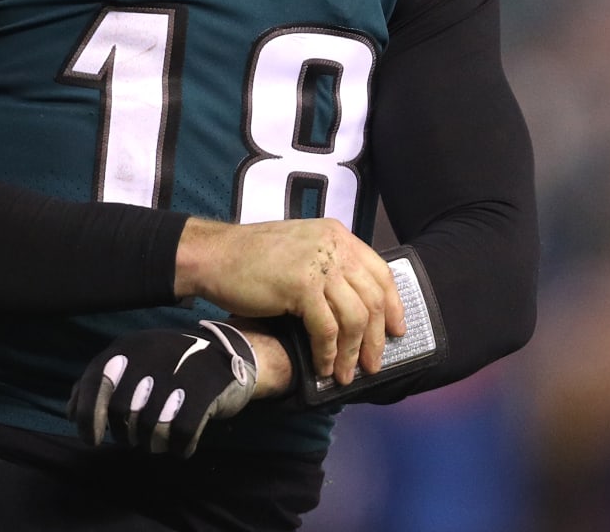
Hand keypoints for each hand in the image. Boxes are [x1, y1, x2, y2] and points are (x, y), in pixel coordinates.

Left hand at [68, 320, 257, 457]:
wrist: (230, 352)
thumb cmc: (170, 366)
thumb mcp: (132, 363)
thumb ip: (100, 383)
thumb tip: (70, 412)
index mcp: (127, 347)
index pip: (94, 383)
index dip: (87, 417)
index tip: (91, 440)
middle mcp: (149, 354)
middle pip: (121, 411)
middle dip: (124, 434)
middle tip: (133, 439)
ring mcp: (179, 370)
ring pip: (150, 426)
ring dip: (152, 444)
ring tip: (158, 442)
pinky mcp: (206, 389)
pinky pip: (182, 433)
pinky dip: (179, 447)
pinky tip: (181, 447)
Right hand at [174, 218, 405, 385]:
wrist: (213, 255)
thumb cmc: (250, 257)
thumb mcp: (300, 250)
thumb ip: (328, 264)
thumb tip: (353, 303)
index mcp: (336, 234)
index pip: (380, 272)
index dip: (393, 306)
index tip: (396, 332)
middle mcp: (333, 245)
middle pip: (372, 299)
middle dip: (376, 339)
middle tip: (373, 365)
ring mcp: (319, 264)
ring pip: (354, 317)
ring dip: (353, 352)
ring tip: (347, 374)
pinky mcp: (302, 286)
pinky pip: (326, 328)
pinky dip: (328, 352)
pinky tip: (324, 366)